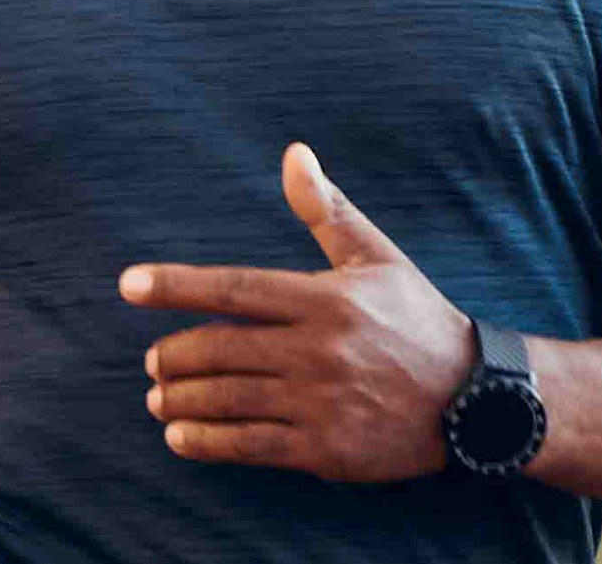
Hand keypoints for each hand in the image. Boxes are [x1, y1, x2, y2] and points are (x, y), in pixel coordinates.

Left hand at [120, 142, 478, 484]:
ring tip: (156, 396)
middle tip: (153, 358)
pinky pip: (248, 445)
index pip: (234, 288)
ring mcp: (319, 401)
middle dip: (173, 354)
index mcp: (324, 298)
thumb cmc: (416, 319)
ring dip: (179, 398)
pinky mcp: (324, 448)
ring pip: (226, 399)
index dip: (176, 286)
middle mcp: (317, 349)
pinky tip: (179, 435)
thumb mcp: (376, 257)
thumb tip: (294, 153)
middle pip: (220, 348)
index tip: (129, 284)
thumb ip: (327, 210)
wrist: (472, 398)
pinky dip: (205, 441)